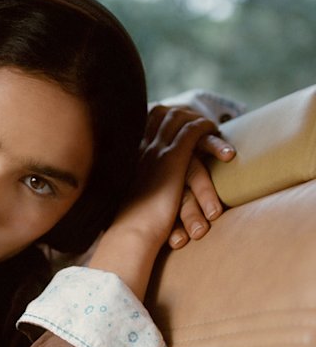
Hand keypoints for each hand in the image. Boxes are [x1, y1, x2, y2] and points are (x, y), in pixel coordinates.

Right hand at [87, 105, 234, 298]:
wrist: (132, 233)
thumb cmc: (131, 226)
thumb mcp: (133, 201)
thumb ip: (140, 190)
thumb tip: (144, 196)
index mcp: (130, 158)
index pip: (145, 125)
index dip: (161, 118)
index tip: (175, 121)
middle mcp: (141, 150)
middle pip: (161, 115)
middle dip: (182, 113)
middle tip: (198, 117)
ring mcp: (156, 152)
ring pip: (179, 120)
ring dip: (197, 119)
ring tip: (213, 125)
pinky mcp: (172, 159)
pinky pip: (192, 133)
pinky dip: (206, 128)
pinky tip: (216, 131)